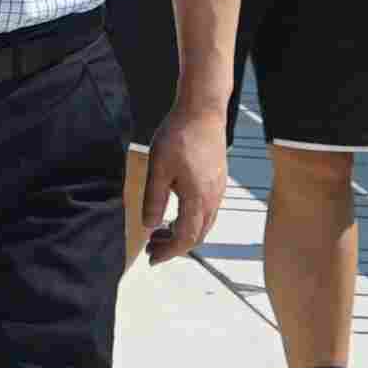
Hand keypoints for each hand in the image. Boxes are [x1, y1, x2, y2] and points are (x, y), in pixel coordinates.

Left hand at [140, 101, 230, 263]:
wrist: (203, 110)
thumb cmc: (179, 135)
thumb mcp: (158, 168)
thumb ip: (154, 200)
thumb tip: (149, 227)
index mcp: (198, 199)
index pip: (186, 238)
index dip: (169, 252)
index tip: (151, 258)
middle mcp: (213, 198)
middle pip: (197, 235)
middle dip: (174, 246)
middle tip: (151, 247)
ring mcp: (218, 189)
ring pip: (204, 224)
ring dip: (183, 233)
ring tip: (160, 232)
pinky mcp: (218, 180)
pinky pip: (207, 211)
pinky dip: (191, 220)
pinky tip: (175, 213)